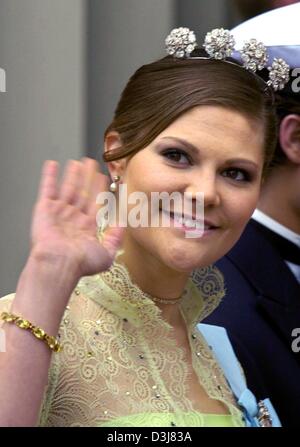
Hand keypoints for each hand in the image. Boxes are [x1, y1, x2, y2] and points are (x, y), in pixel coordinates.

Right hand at [29, 158, 123, 278]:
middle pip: (82, 192)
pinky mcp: (44, 208)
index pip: (95, 203)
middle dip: (87, 178)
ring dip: (72, 175)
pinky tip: (52, 165)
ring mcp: (58, 212)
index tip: (103, 177)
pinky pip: (47, 188)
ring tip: (77, 162)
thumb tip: (122, 226)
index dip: (100, 190)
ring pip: (67, 188)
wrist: (58, 264)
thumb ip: (115, 239)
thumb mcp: (106, 254)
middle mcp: (72, 218)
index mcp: (86, 227)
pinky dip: (49, 176)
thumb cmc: (80, 263)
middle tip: (91, 163)